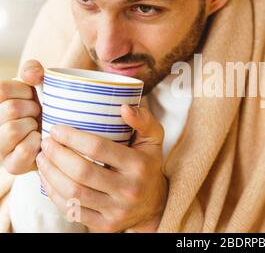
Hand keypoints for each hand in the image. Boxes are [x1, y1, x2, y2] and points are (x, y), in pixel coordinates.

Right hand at [0, 60, 43, 174]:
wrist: (61, 136)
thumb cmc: (46, 107)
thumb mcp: (38, 85)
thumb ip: (32, 70)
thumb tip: (32, 75)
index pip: (2, 89)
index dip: (24, 91)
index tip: (32, 97)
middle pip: (10, 108)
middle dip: (33, 108)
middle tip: (38, 113)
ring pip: (13, 129)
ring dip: (34, 125)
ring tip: (37, 127)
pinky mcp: (12, 165)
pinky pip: (24, 149)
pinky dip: (37, 142)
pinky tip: (40, 140)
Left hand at [36, 105, 167, 232]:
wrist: (154, 204)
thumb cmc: (148, 165)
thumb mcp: (153, 139)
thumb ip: (143, 120)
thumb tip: (123, 107)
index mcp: (138, 165)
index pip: (98, 148)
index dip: (72, 137)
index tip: (57, 129)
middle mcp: (128, 190)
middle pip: (81, 172)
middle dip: (57, 155)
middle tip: (46, 142)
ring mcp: (115, 210)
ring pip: (73, 193)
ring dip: (50, 173)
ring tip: (42, 158)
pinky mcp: (104, 225)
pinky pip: (72, 210)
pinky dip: (54, 193)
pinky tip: (47, 178)